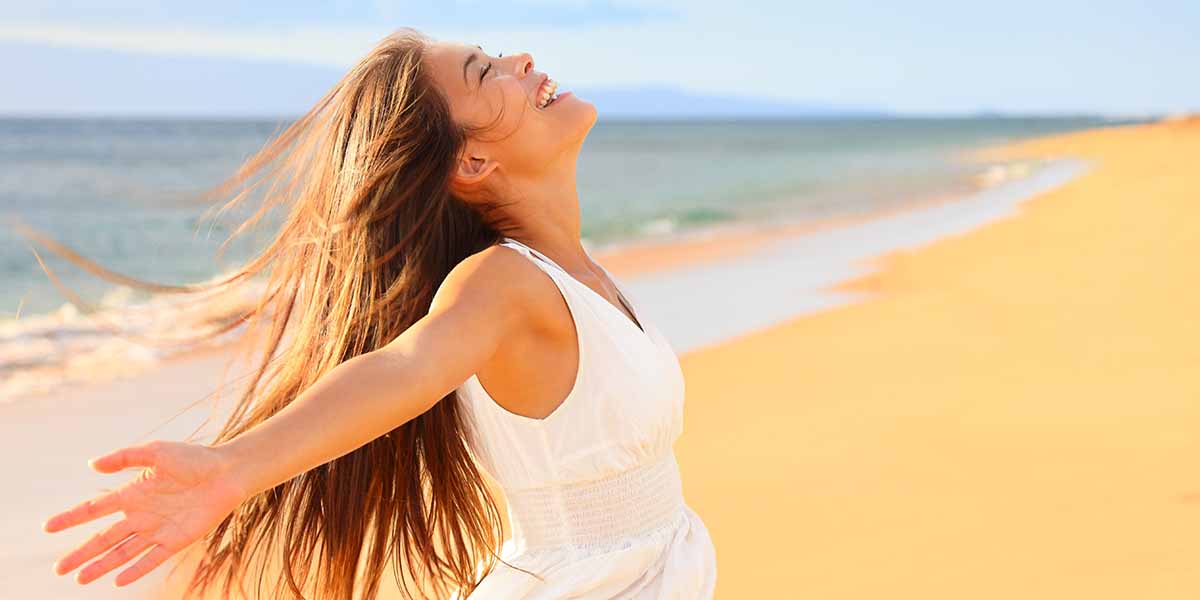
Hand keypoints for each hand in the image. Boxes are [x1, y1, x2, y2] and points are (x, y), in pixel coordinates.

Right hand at [43, 439, 248, 586]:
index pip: (95, 509)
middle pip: (104, 537)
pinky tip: (118, 580)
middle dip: (81, 553)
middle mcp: (141, 514)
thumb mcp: (157, 452)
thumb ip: (126, 457)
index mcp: (133, 493)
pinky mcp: (176, 539)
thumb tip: (92, 465)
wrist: (228, 472)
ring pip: (122, 552)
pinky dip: (135, 569)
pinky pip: (152, 558)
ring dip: (101, 565)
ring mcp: (158, 529)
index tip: (48, 527)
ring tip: (79, 579)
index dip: (72, 518)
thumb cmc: (194, 458)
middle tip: (59, 569)